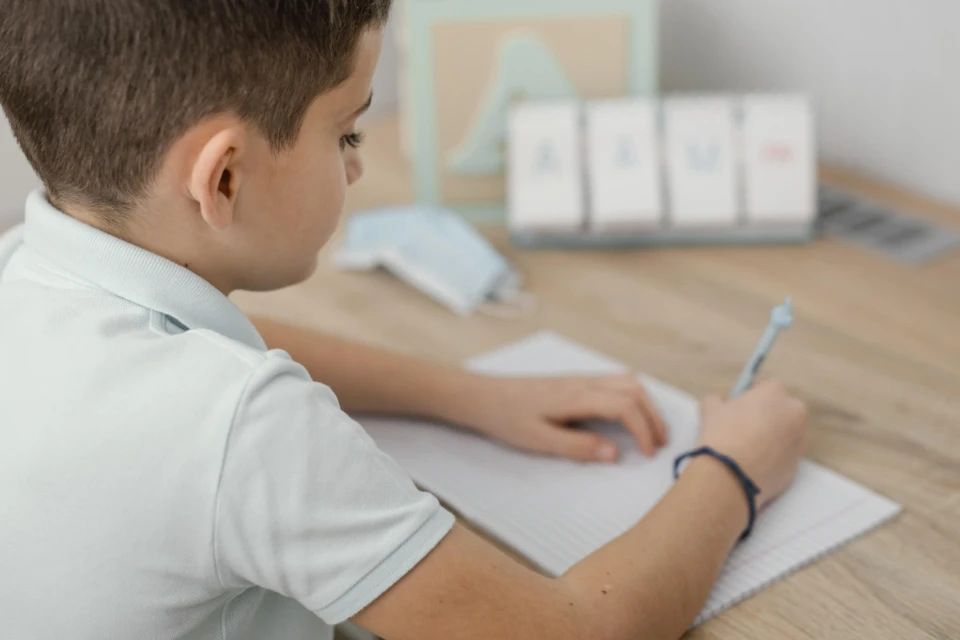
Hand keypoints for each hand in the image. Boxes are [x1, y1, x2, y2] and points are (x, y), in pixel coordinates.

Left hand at [460, 375, 668, 462]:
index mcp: (577, 396)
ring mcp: (580, 379)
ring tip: (650, 431)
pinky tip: (628, 416)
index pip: (625, 406)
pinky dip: (631, 397)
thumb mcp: (540, 440)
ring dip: (644, 404)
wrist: (483, 396)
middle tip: (660, 444)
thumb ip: (578, 447)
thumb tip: (614, 453)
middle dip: (653, 415)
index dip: (643, 430)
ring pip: (626, 381)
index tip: (648, 454)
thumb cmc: (507, 418)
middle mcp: (583, 382)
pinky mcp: (574, 381)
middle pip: (634, 389)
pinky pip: (614, 381)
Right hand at [697, 380, 807, 507]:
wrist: (730, 475)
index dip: (751, 397)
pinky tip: (752, 464)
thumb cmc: (721, 435)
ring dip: (771, 438)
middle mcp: (794, 413)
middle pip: (781, 410)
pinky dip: (772, 458)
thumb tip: (720, 402)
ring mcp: (799, 440)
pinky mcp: (798, 464)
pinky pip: (784, 456)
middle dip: (766, 416)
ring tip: (747, 450)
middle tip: (744, 428)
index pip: (766, 387)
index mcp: (775, 392)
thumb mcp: (710, 409)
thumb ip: (717, 399)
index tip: (739, 408)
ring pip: (785, 434)